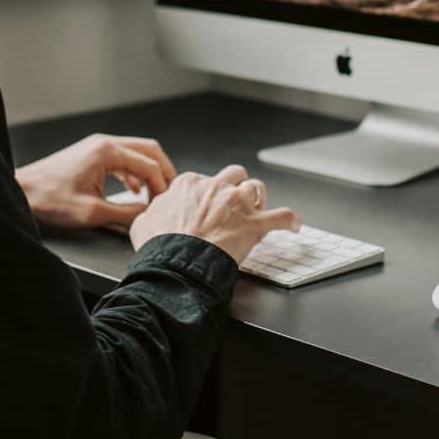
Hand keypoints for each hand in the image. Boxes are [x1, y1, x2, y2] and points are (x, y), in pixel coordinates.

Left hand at [16, 134, 178, 233]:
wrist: (22, 192)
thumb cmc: (50, 200)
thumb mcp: (93, 213)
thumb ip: (126, 213)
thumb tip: (148, 216)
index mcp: (107, 151)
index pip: (150, 165)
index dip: (163, 186)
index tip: (164, 206)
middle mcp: (104, 143)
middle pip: (149, 150)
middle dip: (163, 172)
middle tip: (170, 195)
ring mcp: (97, 147)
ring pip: (137, 153)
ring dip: (149, 172)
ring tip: (155, 195)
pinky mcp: (91, 155)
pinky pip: (123, 158)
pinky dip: (134, 172)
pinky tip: (134, 190)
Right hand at [128, 164, 300, 263]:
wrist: (174, 264)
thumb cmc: (158, 246)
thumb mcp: (144, 223)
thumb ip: (153, 212)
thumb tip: (152, 214)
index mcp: (190, 184)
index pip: (203, 179)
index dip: (207, 193)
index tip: (207, 205)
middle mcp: (216, 187)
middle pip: (234, 174)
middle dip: (236, 185)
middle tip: (234, 202)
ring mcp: (238, 204)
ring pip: (257, 188)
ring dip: (259, 198)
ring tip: (260, 208)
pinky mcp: (255, 224)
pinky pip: (283, 217)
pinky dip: (291, 221)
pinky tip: (294, 226)